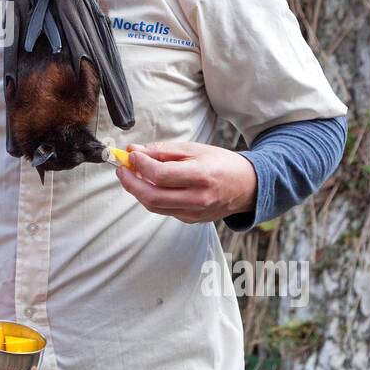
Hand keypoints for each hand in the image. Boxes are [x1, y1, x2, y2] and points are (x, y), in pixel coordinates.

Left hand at [115, 141, 256, 223]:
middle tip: (122, 169)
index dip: (140, 165)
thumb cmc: (221, 164)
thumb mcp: (194, 149)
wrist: (247, 186)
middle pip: (152, 196)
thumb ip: (163, 150)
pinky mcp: (190, 219)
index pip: (160, 175)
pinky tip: (149, 184)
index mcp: (201, 176)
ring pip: (154, 206)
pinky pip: (164, 210)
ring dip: (137, 191)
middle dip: (130, 182)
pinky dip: (151, 197)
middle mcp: (197, 198)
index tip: (131, 155)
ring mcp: (194, 213)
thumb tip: (135, 150)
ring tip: (132, 175)